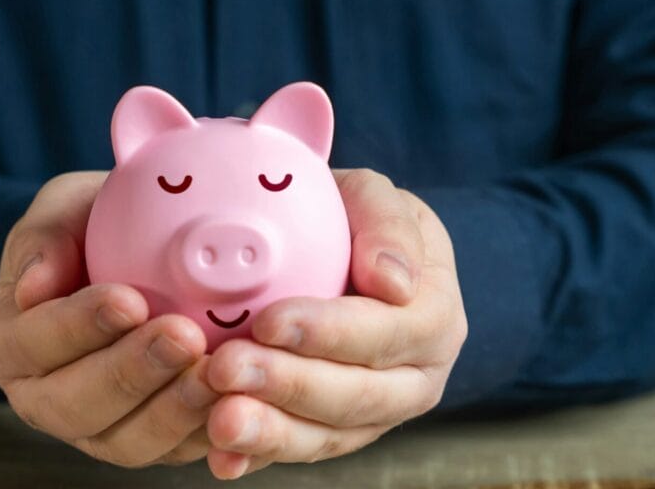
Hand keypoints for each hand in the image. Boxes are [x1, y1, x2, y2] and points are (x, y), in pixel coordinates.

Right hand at [0, 172, 219, 466]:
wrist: (126, 256)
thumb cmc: (90, 227)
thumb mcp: (63, 210)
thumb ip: (45, 238)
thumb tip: (32, 286)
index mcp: (12, 342)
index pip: (32, 344)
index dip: (78, 327)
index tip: (128, 299)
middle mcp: (44, 397)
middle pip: (74, 406)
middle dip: (131, 373)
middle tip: (183, 335)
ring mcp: (95, 429)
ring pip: (126, 441)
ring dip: (172, 410)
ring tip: (216, 371)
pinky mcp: (147, 441)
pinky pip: (174, 451)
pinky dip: (207, 431)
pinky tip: (239, 399)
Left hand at [203, 169, 467, 478]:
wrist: (350, 258)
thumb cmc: (356, 221)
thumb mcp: (374, 197)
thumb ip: (386, 222)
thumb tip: (393, 282)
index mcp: (434, 317)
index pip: (386, 331)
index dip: (328, 331)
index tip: (268, 321)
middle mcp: (417, 377)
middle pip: (358, 395)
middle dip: (289, 385)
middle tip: (226, 370)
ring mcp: (378, 413)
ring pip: (329, 434)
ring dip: (272, 432)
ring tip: (220, 421)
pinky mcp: (338, 433)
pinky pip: (301, 450)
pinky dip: (261, 455)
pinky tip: (223, 458)